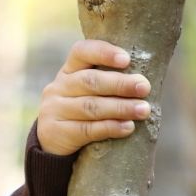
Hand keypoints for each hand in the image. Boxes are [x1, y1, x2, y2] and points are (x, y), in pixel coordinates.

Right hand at [35, 39, 151, 156]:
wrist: (50, 142)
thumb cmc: (81, 111)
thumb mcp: (87, 92)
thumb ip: (108, 83)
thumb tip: (145, 82)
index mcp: (69, 70)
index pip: (81, 52)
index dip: (103, 53)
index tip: (127, 59)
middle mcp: (59, 87)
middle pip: (90, 81)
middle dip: (120, 84)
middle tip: (144, 87)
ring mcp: (55, 110)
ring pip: (90, 106)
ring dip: (120, 108)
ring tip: (143, 110)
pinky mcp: (57, 132)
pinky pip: (87, 130)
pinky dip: (110, 128)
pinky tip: (128, 127)